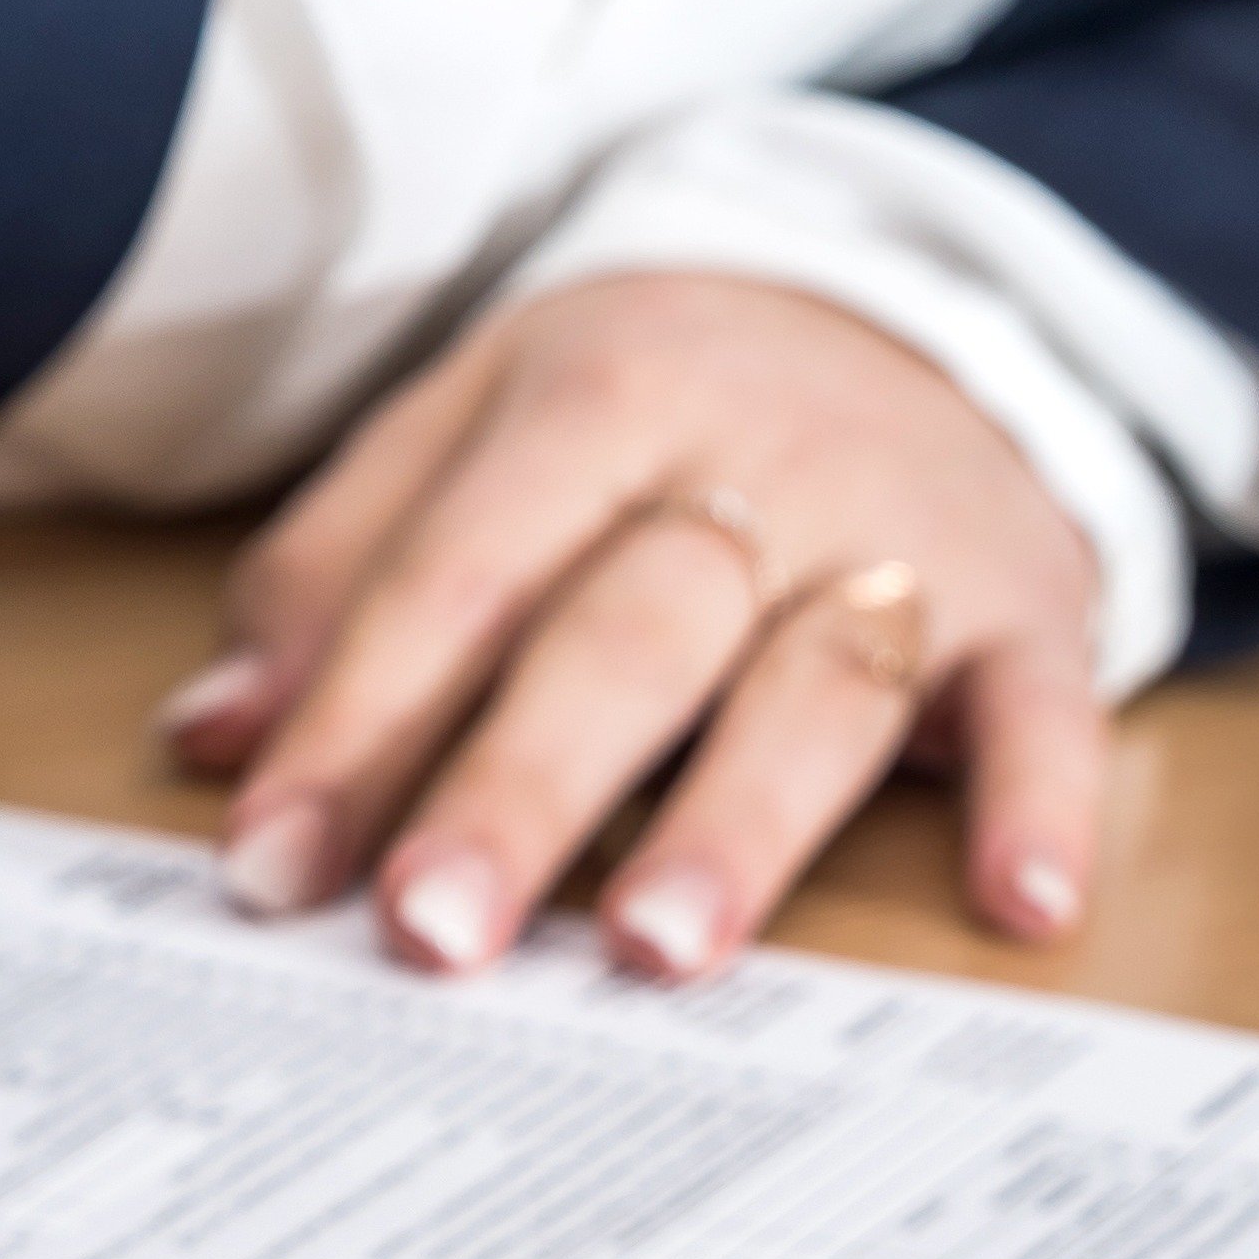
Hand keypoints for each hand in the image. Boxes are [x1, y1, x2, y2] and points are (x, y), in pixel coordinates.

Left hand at [165, 271, 1110, 973]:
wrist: (901, 310)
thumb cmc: (646, 419)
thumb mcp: (473, 435)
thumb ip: (338, 578)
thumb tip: (210, 741)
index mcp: (592, 395)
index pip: (456, 574)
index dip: (358, 724)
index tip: (273, 868)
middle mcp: (757, 457)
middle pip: (628, 630)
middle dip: (524, 785)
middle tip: (436, 932)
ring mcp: (904, 533)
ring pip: (817, 679)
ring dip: (740, 819)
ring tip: (660, 948)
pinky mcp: (1031, 603)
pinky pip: (1048, 705)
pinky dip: (1042, 802)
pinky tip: (1018, 906)